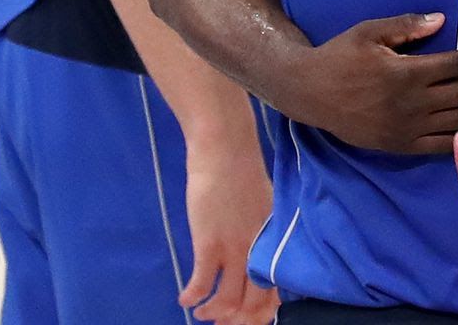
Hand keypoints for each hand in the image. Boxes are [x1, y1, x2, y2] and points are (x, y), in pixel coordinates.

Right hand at [180, 139, 279, 324]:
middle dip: (236, 321)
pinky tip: (184, 299)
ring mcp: (236, 248)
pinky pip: (203, 282)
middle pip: (253, 303)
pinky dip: (193, 296)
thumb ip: (261, 234)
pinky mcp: (210, 242)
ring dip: (213, 313)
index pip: (273, 292)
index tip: (243, 320)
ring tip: (201, 313)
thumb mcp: (263, 207)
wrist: (226, 150)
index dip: (258, 314)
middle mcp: (259, 251)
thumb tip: (254, 256)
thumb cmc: (241, 173)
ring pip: (229, 300)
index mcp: (273, 243)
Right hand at [288, 12, 457, 153]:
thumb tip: (441, 20)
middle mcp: (412, 104)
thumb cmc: (340, 57)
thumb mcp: (368, 32)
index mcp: (406, 73)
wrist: (309, 93)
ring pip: (457, 122)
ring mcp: (409, 129)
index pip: (455, 65)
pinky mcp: (402, 146)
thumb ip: (406, 26)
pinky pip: (442, 147)